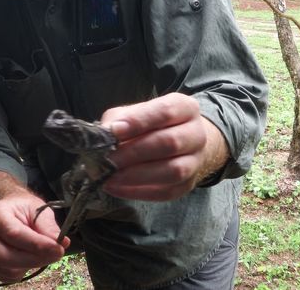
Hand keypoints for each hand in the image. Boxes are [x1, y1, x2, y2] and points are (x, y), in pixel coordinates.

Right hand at [0, 191, 68, 282]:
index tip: (58, 249)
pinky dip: (23, 270)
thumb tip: (62, 242)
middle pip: (6, 256)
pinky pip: (7, 276)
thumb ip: (48, 225)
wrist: (7, 212)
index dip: (37, 244)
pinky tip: (29, 256)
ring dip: (31, 265)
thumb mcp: (37, 208)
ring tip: (42, 252)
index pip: (14, 234)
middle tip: (57, 254)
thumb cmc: (22, 209)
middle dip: (35, 259)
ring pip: (8, 269)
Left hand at [101, 92, 227, 200]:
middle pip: (170, 142)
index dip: (138, 121)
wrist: (181, 142)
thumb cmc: (152, 124)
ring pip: (173, 171)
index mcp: (184, 107)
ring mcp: (195, 161)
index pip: (165, 111)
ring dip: (137, 175)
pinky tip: (117, 188)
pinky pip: (166, 192)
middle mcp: (197, 133)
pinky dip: (139, 192)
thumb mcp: (135, 113)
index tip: (114, 131)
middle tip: (108, 159)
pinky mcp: (188, 185)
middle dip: (134, 152)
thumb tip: (102, 135)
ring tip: (110, 176)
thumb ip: (119, 120)